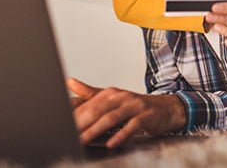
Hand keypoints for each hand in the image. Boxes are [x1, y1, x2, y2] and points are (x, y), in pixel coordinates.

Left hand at [66, 78, 185, 148]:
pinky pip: (133, 126)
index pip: (88, 104)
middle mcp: (122, 97)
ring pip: (113, 117)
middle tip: (67, 135)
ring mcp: (135, 106)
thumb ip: (90, 93)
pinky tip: (112, 143)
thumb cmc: (136, 106)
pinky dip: (122, 135)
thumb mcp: (113, 98)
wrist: (166, 108)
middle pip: (98, 109)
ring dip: (96, 130)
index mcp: (111, 93)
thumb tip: (69, 83)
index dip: (73, 116)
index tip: (60, 125)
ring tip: (83, 140)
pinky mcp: (146, 116)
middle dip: (81, 123)